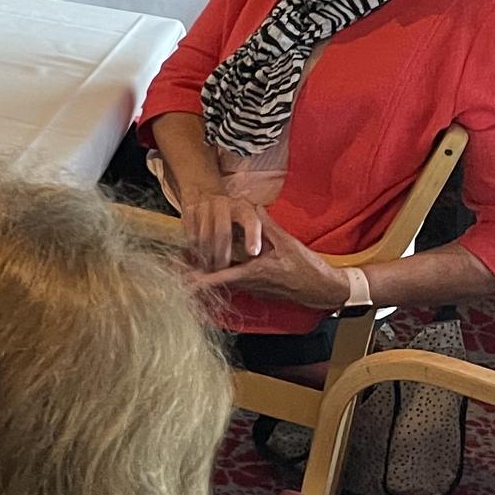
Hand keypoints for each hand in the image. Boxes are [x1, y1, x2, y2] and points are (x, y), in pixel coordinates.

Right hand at [177, 186, 267, 271]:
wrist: (202, 191)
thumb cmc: (230, 211)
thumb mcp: (246, 213)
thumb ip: (255, 231)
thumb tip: (261, 253)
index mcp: (243, 207)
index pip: (251, 221)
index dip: (253, 236)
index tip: (253, 252)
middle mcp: (223, 205)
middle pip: (223, 233)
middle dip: (222, 254)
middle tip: (222, 269)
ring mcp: (204, 207)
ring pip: (204, 237)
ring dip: (206, 255)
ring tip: (208, 267)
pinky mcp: (189, 211)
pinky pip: (190, 235)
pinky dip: (193, 249)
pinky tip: (197, 258)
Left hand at [191, 212, 349, 311]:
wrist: (320, 289)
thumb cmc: (305, 267)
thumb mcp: (286, 242)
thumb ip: (266, 224)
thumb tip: (251, 205)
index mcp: (253, 272)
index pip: (220, 277)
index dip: (199, 281)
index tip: (180, 283)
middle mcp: (248, 283)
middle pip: (215, 280)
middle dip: (194, 276)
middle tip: (173, 269)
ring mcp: (251, 287)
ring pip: (223, 281)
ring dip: (206, 275)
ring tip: (183, 267)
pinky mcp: (255, 288)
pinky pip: (233, 280)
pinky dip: (221, 274)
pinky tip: (211, 265)